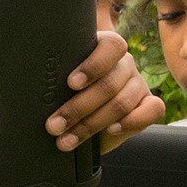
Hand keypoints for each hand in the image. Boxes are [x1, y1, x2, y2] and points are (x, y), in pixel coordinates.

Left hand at [46, 32, 163, 151]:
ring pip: (122, 102)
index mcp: (104, 48)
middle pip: (109, 83)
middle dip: (77, 108)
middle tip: (53, 125)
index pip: (110, 46)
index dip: (93, 65)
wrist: (81, 114)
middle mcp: (123, 64)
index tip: (70, 83)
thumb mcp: (59, 80)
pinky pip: (153, 111)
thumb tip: (33, 84)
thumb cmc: (65, 91)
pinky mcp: (149, 104)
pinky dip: (132, 121)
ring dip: (91, 124)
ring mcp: (138, 84)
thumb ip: (56, 75)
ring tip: (66, 139)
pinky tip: (111, 130)